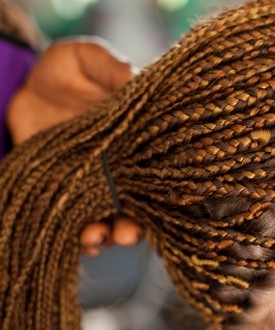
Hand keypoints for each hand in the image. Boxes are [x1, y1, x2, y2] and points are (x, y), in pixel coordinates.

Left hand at [7, 38, 142, 254]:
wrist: (27, 85)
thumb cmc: (68, 71)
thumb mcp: (90, 60)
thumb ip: (113, 68)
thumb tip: (138, 78)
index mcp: (137, 141)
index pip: (160, 169)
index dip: (165, 190)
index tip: (163, 204)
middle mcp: (121, 168)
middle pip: (138, 204)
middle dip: (135, 225)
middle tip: (128, 232)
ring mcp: (94, 183)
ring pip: (109, 219)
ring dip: (107, 235)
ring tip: (96, 237)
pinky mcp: (66, 192)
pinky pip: (78, 222)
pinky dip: (84, 237)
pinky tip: (84, 241)